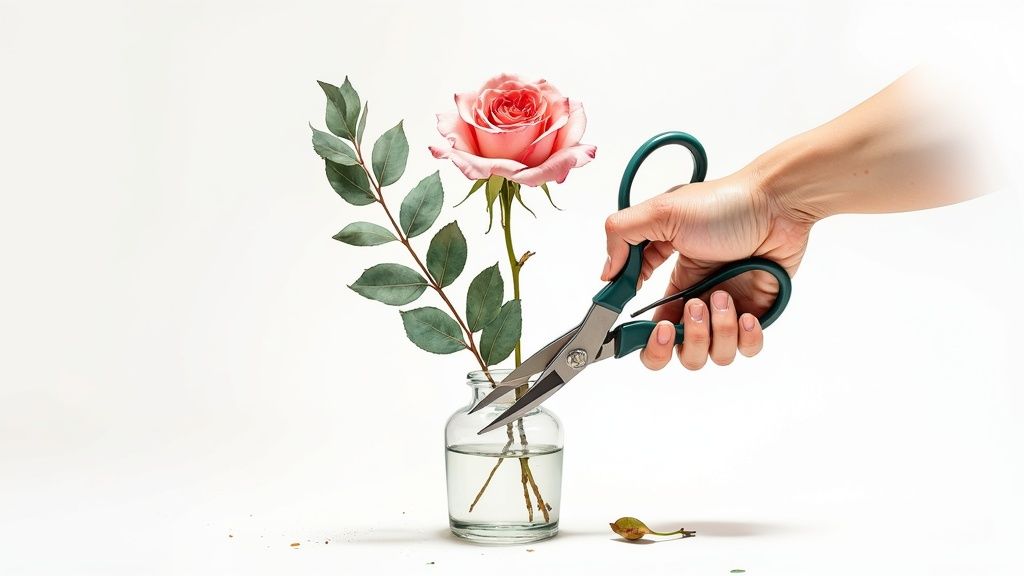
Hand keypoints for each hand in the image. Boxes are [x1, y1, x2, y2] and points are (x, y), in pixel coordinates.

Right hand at [602, 168, 810, 369]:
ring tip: (723, 296)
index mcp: (673, 281)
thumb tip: (607, 274)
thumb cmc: (725, 203)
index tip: (653, 327)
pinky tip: (745, 311)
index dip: (643, 338)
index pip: (647, 326)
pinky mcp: (758, 315)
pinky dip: (744, 337)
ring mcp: (728, 311)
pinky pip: (746, 350)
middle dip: (679, 342)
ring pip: (710, 355)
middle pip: (676, 351)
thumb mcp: (662, 210)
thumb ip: (623, 236)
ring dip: (714, 330)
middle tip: (690, 311)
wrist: (778, 202)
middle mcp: (698, 300)